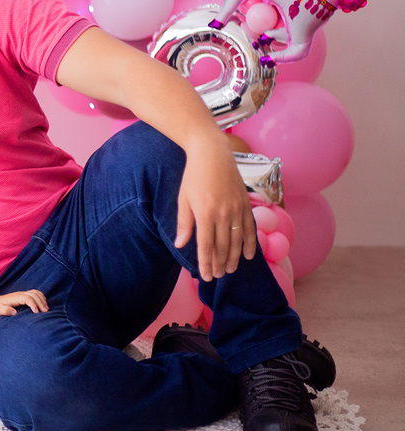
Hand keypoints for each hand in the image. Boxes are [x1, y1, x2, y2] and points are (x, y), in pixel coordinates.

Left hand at [0, 289, 47, 317]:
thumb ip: (5, 311)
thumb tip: (14, 312)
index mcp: (15, 298)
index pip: (27, 298)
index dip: (33, 304)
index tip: (37, 312)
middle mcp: (19, 294)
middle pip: (33, 295)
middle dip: (40, 302)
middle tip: (46, 312)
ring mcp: (22, 294)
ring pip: (35, 293)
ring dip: (42, 299)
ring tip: (46, 309)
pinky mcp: (23, 296)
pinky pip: (34, 293)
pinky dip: (40, 296)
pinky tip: (44, 302)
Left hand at [174, 137, 256, 281]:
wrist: (212, 153)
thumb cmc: (193, 176)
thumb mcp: (183, 199)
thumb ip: (184, 223)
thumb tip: (181, 245)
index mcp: (205, 214)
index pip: (206, 246)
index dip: (206, 263)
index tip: (206, 276)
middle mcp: (223, 214)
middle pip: (223, 246)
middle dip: (220, 264)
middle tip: (218, 276)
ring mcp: (237, 209)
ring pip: (237, 240)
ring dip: (234, 258)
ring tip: (230, 270)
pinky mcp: (246, 204)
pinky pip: (250, 228)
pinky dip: (249, 243)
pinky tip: (248, 255)